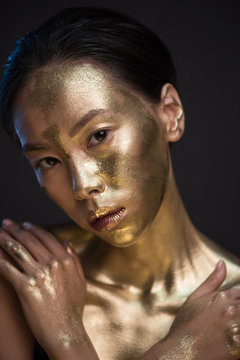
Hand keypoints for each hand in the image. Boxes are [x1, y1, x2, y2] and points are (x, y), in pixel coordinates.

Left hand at [0, 219, 87, 355]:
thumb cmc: (73, 308)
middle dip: (16, 229)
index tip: (25, 225)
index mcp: (65, 260)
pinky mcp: (24, 287)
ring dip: (5, 239)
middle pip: (30, 240)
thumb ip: (74, 258)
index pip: (47, 237)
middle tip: (7, 223)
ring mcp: (38, 274)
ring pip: (18, 250)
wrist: (65, 330)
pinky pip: (8, 268)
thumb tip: (67, 242)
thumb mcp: (80, 280)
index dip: (34, 229)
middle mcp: (52, 263)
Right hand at [141, 261, 239, 359]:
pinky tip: (231, 340)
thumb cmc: (185, 325)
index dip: (237, 302)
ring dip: (239, 325)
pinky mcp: (239, 347)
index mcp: (223, 297)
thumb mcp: (195, 298)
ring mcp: (236, 329)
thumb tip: (222, 262)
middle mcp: (232, 310)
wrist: (180, 352)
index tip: (230, 311)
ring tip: (227, 330)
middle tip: (227, 321)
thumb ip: (212, 280)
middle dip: (238, 313)